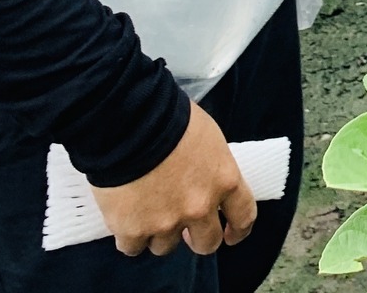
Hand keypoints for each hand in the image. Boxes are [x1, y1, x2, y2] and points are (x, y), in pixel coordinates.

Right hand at [91, 101, 254, 256]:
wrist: (129, 123)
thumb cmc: (168, 118)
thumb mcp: (207, 138)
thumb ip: (210, 168)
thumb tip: (203, 180)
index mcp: (224, 180)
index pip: (243, 216)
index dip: (238, 230)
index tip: (230, 235)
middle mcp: (200, 207)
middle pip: (206, 242)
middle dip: (196, 238)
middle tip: (185, 230)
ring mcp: (166, 222)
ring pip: (165, 245)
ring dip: (157, 232)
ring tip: (145, 209)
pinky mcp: (133, 230)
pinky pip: (132, 246)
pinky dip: (127, 234)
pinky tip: (123, 216)